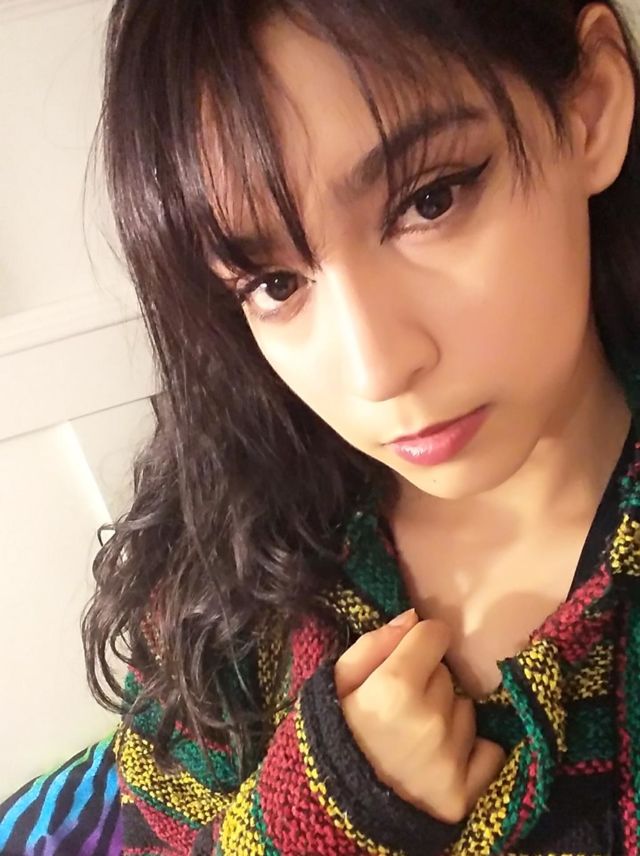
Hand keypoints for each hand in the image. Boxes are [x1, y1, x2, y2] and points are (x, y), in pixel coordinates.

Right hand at [334, 608, 505, 822]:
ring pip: (465, 709)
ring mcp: (450, 757)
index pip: (435, 633)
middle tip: (400, 709)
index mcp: (394, 686)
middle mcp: (429, 718)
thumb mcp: (337, 682)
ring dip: (447, 717)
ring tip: (415, 738)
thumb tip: (413, 617)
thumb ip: (373, 644)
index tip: (408, 659)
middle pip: (448, 674)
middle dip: (428, 683)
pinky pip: (489, 751)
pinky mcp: (464, 792)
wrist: (332, 810)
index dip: (419, 643)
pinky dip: (473, 754)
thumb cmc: (335, 735)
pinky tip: (442, 761)